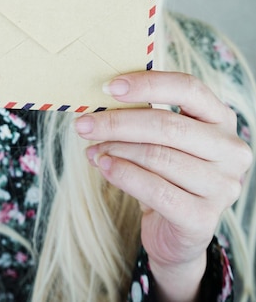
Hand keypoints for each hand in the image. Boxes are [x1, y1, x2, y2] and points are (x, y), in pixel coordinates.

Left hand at [74, 71, 252, 300]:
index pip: (189, 88)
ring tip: (92, 150)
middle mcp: (230, 149)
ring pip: (158, 157)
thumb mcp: (163, 137)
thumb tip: (104, 97)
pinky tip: (104, 166)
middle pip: (168, 125)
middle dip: (118, 122)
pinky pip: (156, 191)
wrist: (176, 230)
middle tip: (84, 124)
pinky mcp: (204, 218)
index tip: (110, 87)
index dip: (148, 84)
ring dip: (116, 150)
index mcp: (221, 118)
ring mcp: (222, 186)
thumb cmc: (166, 171)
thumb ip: (145, 114)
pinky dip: (123, 175)